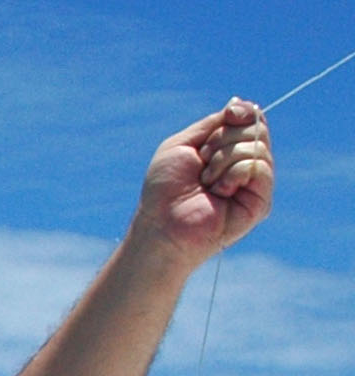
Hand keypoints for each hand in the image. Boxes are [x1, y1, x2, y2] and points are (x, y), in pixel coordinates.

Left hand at [137, 99, 272, 261]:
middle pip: (256, 128)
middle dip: (223, 139)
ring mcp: (254, 183)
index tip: (229, 115)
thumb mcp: (182, 144)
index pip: (250, 119)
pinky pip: (258, 166)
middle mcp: (244, 165)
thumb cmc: (164, 189)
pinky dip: (233, 173)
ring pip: (256, 146)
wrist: (161, 225)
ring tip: (206, 181)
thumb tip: (239, 104)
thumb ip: (212, 123)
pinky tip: (219, 191)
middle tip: (202, 162)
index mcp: (228, 151)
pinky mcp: (261, 201)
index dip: (242, 113)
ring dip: (223, 159)